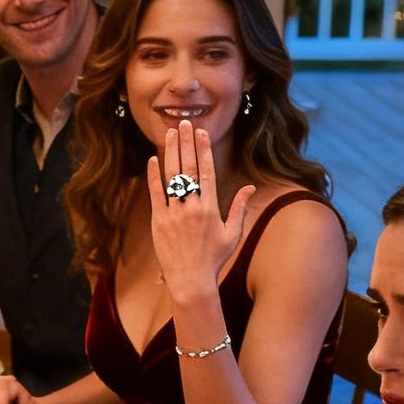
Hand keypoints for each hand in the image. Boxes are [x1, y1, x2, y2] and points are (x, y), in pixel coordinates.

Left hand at [145, 118, 253, 301]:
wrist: (191, 281)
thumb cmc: (214, 258)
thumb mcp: (232, 233)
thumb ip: (239, 208)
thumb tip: (250, 187)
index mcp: (210, 208)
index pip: (207, 172)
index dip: (203, 150)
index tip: (201, 133)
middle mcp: (191, 208)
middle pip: (188, 168)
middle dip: (187, 143)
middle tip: (184, 123)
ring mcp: (173, 214)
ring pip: (171, 177)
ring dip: (171, 153)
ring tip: (170, 133)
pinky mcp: (158, 222)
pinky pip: (155, 194)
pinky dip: (154, 176)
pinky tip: (153, 159)